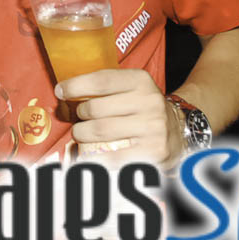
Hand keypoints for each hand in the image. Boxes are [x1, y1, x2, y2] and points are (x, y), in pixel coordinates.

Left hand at [57, 68, 183, 166]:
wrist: (178, 130)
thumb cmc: (141, 107)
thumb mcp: (129, 87)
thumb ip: (103, 86)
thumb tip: (62, 92)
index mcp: (140, 81)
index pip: (100, 81)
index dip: (75, 86)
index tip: (60, 92)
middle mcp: (149, 102)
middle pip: (95, 108)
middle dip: (79, 114)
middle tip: (79, 119)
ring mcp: (153, 127)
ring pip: (99, 131)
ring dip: (81, 134)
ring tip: (81, 134)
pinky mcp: (154, 151)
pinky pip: (112, 157)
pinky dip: (95, 158)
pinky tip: (88, 157)